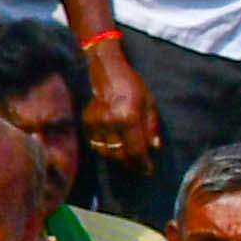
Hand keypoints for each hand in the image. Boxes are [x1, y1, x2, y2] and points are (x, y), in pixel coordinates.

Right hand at [78, 35, 161, 163]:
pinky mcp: (87, 122)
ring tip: (127, 157)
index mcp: (129, 118)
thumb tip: (154, 147)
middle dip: (130, 163)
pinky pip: (95, 143)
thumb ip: (151, 126)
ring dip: (117, 158)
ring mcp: (96, 123)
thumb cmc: (132, 84)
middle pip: (119, 155)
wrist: (107, 70)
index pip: (136, 150)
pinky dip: (105, 148)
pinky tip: (113, 145)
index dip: (143, 164)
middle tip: (139, 166)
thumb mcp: (149, 103)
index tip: (148, 170)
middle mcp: (111, 123)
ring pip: (105, 152)